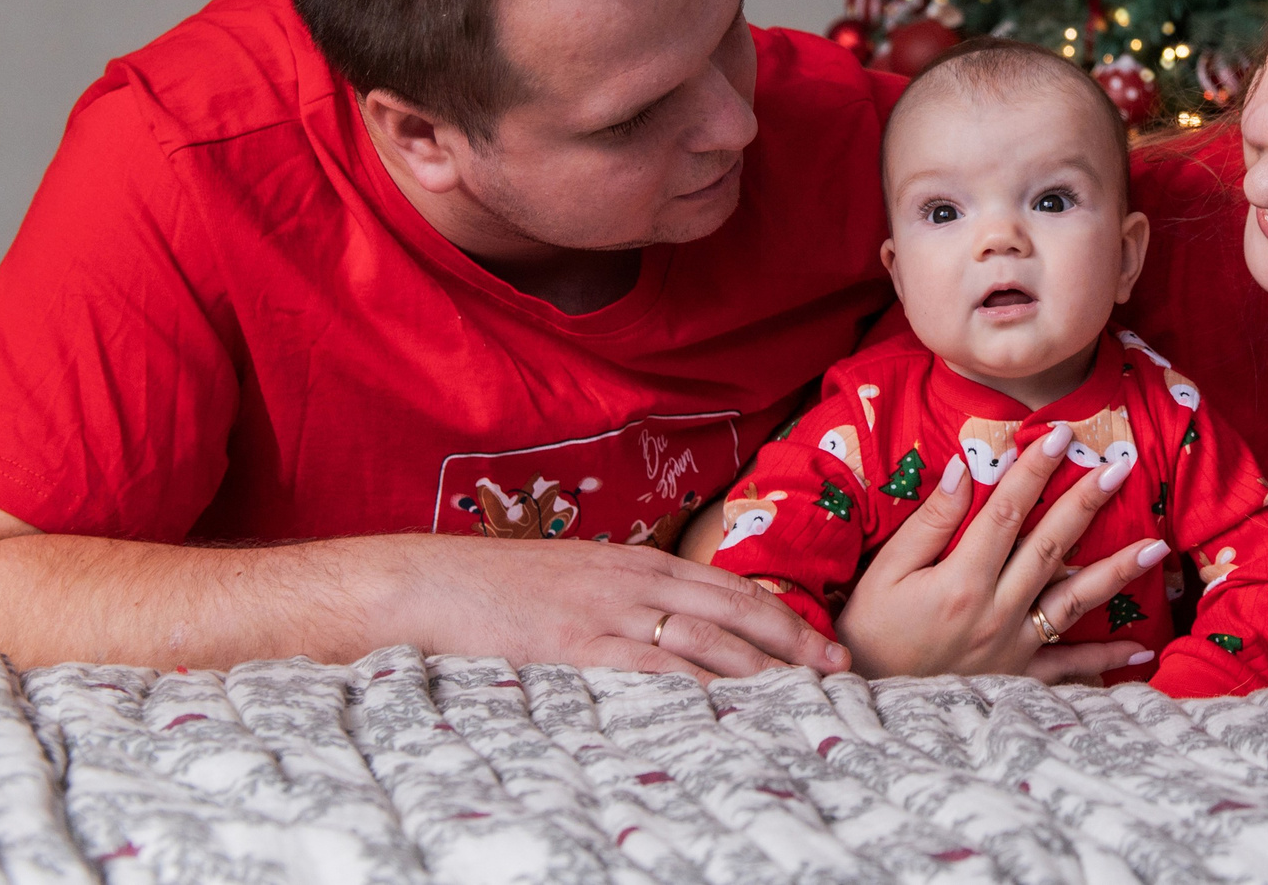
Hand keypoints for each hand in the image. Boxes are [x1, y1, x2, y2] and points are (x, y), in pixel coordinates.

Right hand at [392, 534, 851, 681]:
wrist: (429, 584)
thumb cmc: (500, 588)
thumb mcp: (579, 580)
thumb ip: (628, 598)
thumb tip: (673, 630)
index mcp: (638, 564)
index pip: (730, 588)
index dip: (783, 615)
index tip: (823, 644)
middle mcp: (633, 582)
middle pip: (733, 609)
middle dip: (792, 639)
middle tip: (837, 669)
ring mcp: (606, 612)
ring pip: (703, 637)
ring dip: (758, 665)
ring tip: (800, 692)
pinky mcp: (574, 644)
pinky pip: (646, 665)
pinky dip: (692, 683)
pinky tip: (725, 703)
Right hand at [834, 420, 1169, 682]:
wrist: (867, 702)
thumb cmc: (869, 632)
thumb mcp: (884, 573)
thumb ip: (928, 524)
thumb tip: (961, 470)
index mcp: (961, 581)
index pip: (1005, 512)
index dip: (1033, 471)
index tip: (1059, 435)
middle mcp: (996, 612)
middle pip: (1051, 546)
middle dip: (1087, 501)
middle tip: (1121, 465)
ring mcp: (1013, 648)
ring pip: (1074, 602)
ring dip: (1116, 572)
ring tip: (1156, 546)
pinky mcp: (1019, 678)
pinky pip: (1069, 669)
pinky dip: (1105, 661)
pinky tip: (1140, 650)